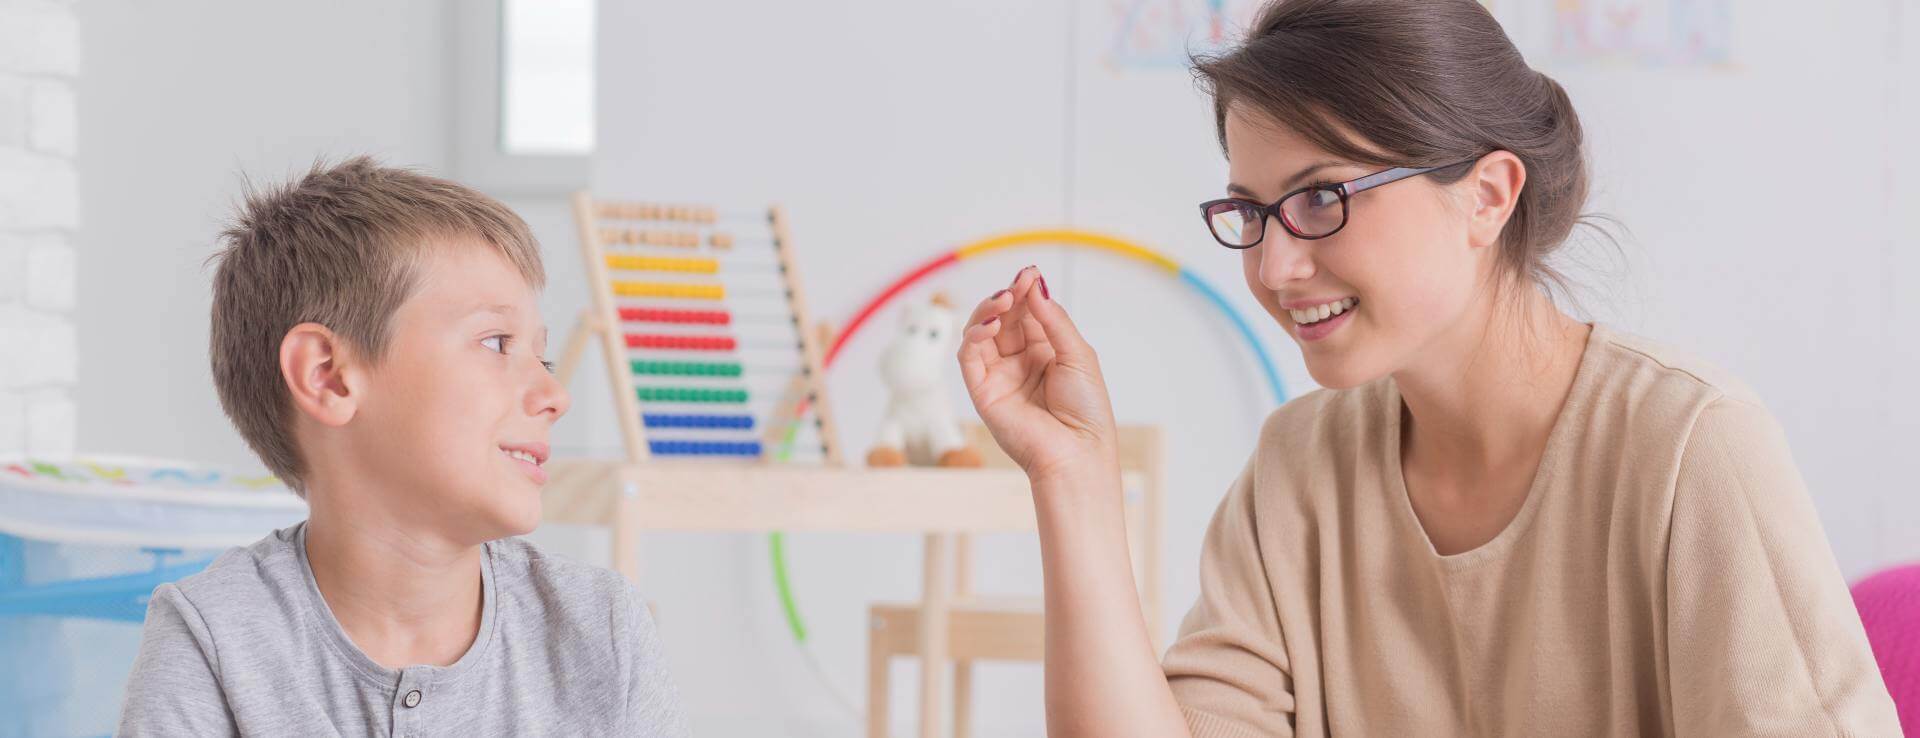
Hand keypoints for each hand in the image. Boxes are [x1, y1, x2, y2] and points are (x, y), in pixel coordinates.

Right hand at [957, 267, 1119, 486]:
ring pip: (981, 332)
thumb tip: (1034, 285)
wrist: (1077, 453)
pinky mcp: (982, 391)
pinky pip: (969, 356)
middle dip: (1008, 296)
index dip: (1026, 291)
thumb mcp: (1078, 354)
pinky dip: (974, 335)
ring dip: (988, 311)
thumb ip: (1054, 320)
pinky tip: (991, 325)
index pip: (1028, 312)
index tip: (1029, 273)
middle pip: (1004, 317)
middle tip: (1017, 285)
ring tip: (1003, 301)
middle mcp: (1020, 361)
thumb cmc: (1086, 412)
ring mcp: (999, 375)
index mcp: (1045, 352)